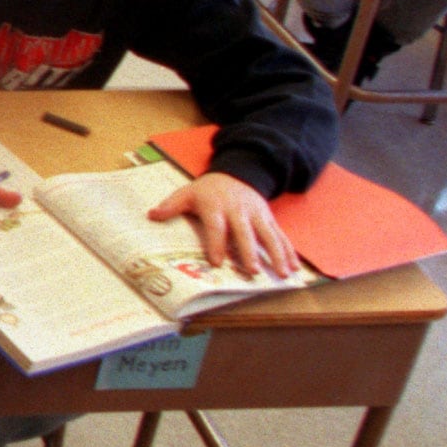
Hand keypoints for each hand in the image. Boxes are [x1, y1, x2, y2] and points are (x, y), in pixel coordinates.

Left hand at [148, 171, 298, 278]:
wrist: (237, 172)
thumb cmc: (208, 190)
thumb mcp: (187, 193)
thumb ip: (171, 205)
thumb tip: (151, 215)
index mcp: (216, 206)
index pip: (216, 226)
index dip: (216, 244)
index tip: (217, 262)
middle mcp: (239, 210)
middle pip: (245, 232)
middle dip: (250, 252)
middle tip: (253, 271)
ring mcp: (257, 214)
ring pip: (268, 235)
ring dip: (277, 255)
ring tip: (282, 274)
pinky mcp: (269, 217)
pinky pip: (280, 235)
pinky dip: (289, 251)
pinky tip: (295, 267)